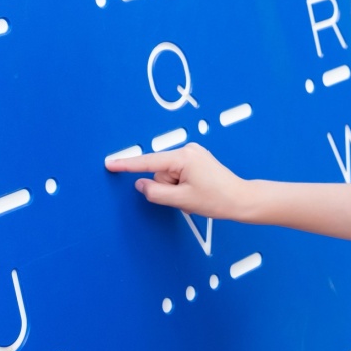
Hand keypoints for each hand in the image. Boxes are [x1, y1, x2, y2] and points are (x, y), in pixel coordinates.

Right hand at [104, 143, 253, 220]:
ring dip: (176, 188)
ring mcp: (193, 154)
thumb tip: (142, 185)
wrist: (240, 199)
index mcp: (184, 157)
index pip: (148, 162)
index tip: (110, 163)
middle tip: (186, 197)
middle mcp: (188, 150)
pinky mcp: (196, 160)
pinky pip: (177, 173)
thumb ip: (156, 192)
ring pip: (168, 174)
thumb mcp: (181, 200)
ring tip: (194, 194)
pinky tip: (196, 191)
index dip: (126, 165)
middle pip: (159, 171)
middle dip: (167, 187)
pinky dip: (181, 185)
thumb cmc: (218, 199)